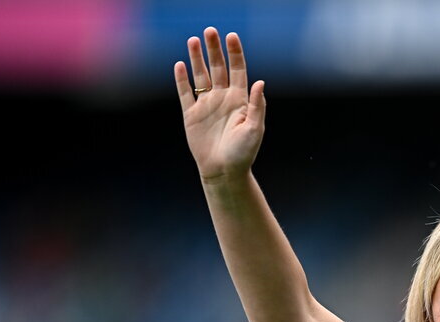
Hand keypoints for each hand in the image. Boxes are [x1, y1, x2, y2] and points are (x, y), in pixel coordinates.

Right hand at [174, 27, 265, 181]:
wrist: (224, 172)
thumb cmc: (243, 153)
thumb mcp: (254, 128)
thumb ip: (257, 105)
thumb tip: (260, 82)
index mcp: (240, 100)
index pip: (238, 70)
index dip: (235, 53)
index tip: (231, 36)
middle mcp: (223, 99)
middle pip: (218, 68)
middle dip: (214, 49)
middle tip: (209, 31)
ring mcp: (207, 106)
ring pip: (201, 76)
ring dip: (197, 58)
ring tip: (193, 40)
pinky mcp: (192, 115)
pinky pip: (185, 93)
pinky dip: (182, 79)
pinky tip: (180, 65)